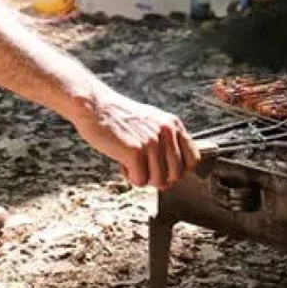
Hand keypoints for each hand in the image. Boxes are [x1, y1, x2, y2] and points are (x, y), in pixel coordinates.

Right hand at [71, 89, 201, 189]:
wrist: (94, 106)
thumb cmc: (119, 118)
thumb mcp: (151, 123)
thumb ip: (166, 143)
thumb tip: (171, 178)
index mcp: (173, 125)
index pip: (192, 160)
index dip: (177, 170)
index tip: (162, 168)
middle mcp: (167, 132)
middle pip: (176, 175)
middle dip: (158, 177)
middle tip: (142, 167)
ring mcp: (152, 142)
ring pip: (158, 181)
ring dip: (142, 177)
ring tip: (130, 162)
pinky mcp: (136, 151)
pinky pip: (140, 180)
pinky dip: (129, 176)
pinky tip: (122, 162)